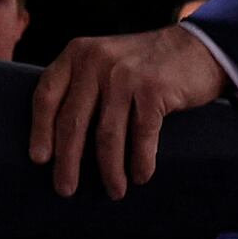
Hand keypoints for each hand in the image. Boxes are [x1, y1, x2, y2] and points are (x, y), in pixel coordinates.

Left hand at [26, 22, 231, 197]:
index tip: (39, 160)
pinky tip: (140, 176)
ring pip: (107, 135)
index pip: (46, 96)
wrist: (198, 47)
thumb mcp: (104, 62)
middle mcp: (96, 62)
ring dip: (109, 170)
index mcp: (77, 54)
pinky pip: (141, 136)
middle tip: (65, 189)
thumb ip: (81, 86)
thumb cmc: (144, 65)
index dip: (40, 131)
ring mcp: (125, 75)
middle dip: (68, 161)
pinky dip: (141, 161)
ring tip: (114, 191)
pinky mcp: (153, 89)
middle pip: (72, 122)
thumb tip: (55, 142)